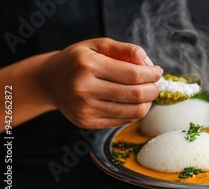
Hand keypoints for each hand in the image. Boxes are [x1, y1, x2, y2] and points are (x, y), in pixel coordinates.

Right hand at [40, 38, 161, 128]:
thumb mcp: (99, 45)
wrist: (50, 81)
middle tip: (155, 84)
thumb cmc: (79, 60)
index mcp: (88, 65)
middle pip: (136, 95)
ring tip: (145, 93)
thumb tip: (150, 66)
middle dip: (153, 90)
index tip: (157, 72)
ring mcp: (85, 109)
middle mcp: (84, 89)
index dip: (152, 75)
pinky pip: (123, 120)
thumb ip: (127, 50)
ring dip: (147, 103)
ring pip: (133, 112)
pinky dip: (134, 112)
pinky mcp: (86, 122)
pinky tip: (131, 102)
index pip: (133, 75)